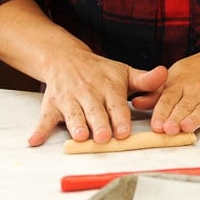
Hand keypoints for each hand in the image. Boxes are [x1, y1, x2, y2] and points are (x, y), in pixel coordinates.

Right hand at [27, 50, 166, 146]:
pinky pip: (44, 119)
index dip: (120, 119)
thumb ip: (145, 80)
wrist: (66, 59)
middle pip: (95, 112)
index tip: (123, 132)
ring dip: (76, 125)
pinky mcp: (51, 105)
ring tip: (80, 137)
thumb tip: (164, 73)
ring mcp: (68, 99)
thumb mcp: (124, 72)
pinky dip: (39, 130)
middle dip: (99, 124)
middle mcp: (88, 93)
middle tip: (103, 138)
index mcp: (108, 87)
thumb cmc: (101, 71)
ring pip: (72, 115)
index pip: (116, 105)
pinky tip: (34, 141)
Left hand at [144, 44, 199, 135]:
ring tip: (189, 126)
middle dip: (176, 117)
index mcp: (181, 83)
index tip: (156, 124)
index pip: (168, 98)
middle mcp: (198, 88)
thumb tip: (136, 102)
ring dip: (197, 117)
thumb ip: (156, 93)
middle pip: (185, 105)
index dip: (162, 112)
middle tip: (169, 129)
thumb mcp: (176, 76)